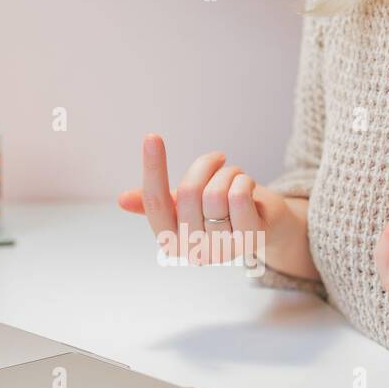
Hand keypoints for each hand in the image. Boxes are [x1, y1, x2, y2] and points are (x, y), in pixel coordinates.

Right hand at [117, 134, 296, 266]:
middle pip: (188, 192)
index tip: (152, 137)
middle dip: (205, 165)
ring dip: (227, 173)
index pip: (155, 203)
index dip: (152, 169)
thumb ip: (157, 202)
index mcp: (171, 241)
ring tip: (234, 176)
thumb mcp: (185, 205)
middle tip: (218, 159)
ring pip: (215, 194)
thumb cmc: (222, 211)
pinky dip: (243, 180)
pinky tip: (247, 185)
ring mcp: (223, 249)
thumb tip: (122, 200)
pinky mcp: (250, 239)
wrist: (266, 224)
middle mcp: (194, 250)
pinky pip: (238, 197)